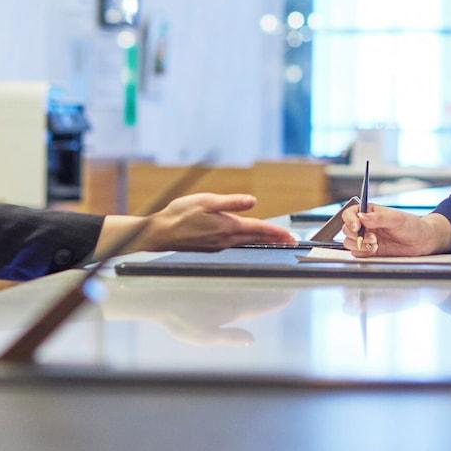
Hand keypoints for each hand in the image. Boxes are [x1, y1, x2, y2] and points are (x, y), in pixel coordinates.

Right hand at [137, 194, 294, 251]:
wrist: (159, 234)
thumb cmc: (180, 215)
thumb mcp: (206, 201)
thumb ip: (231, 202)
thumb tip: (252, 201)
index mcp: (228, 227)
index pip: (259, 229)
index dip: (276, 233)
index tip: (291, 237)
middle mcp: (226, 240)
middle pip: (256, 240)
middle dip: (275, 241)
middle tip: (290, 242)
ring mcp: (219, 247)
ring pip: (247, 244)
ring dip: (263, 243)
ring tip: (276, 242)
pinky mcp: (211, 249)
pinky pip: (236, 247)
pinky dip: (248, 245)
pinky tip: (249, 242)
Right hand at [340, 204, 450, 256]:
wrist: (422, 242)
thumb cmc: (412, 225)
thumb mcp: (397, 219)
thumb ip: (379, 218)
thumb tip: (362, 217)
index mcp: (369, 212)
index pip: (350, 213)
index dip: (349, 220)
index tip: (357, 226)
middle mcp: (365, 224)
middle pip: (346, 229)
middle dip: (356, 235)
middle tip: (372, 238)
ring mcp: (366, 238)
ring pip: (349, 242)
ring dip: (359, 244)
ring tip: (375, 244)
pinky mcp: (369, 251)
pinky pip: (356, 252)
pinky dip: (362, 252)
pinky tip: (375, 250)